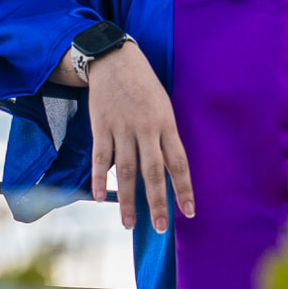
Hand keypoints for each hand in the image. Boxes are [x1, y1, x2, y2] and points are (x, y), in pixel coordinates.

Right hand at [78, 42, 194, 231]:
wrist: (114, 59)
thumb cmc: (143, 86)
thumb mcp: (163, 107)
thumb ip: (165, 138)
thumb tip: (168, 172)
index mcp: (166, 124)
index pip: (178, 163)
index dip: (183, 189)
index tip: (188, 213)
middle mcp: (145, 128)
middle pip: (153, 172)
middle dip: (157, 203)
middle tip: (161, 228)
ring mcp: (122, 128)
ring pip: (125, 170)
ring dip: (127, 200)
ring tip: (129, 224)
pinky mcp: (101, 126)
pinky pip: (100, 158)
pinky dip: (99, 179)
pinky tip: (101, 198)